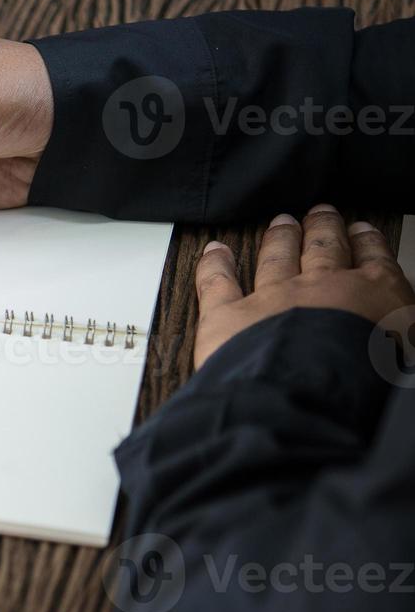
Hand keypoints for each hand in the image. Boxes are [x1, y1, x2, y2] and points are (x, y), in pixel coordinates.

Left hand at [194, 204, 414, 368]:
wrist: (308, 397)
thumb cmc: (360, 381)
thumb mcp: (403, 353)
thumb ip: (396, 335)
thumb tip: (396, 334)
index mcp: (373, 297)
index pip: (373, 262)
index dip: (367, 242)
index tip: (362, 231)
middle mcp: (320, 288)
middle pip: (323, 248)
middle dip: (323, 229)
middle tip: (320, 214)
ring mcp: (272, 297)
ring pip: (276, 258)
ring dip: (279, 238)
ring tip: (280, 224)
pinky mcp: (228, 316)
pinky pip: (218, 282)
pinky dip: (214, 264)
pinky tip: (214, 251)